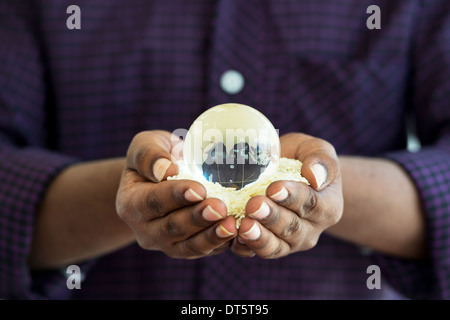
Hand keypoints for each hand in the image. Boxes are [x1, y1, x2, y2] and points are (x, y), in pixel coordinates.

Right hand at [116, 130, 236, 258]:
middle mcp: (144, 229)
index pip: (152, 202)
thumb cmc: (157, 156)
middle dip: (197, 218)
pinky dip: (220, 244)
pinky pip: (203, 251)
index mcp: (130, 203)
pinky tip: (238, 232)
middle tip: (220, 208)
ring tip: (233, 225)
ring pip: (188, 246)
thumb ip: (149, 155)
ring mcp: (165, 243)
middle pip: (171, 228)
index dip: (176, 196)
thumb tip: (165, 169)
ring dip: (211, 236)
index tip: (199, 189)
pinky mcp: (185, 249)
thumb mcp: (145, 145)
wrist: (163, 177)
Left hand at [231, 133, 342, 257]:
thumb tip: (315, 176)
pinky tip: (234, 236)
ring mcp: (290, 243)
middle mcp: (311, 230)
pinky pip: (257, 252)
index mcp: (327, 206)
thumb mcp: (316, 150)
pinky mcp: (270, 247)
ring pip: (275, 246)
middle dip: (271, 217)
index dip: (292, 197)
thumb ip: (321, 160)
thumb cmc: (302, 160)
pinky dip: (245, 247)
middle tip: (253, 205)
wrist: (290, 176)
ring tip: (244, 226)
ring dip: (259, 237)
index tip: (274, 188)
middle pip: (291, 227)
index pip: (310, 204)